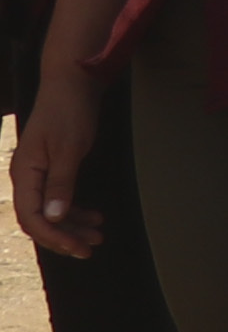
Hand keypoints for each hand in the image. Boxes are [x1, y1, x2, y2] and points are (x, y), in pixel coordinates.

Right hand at [12, 50, 102, 258]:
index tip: (77, 247)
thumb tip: (53, 217)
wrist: (72, 84)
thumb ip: (61, 183)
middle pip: (39, 219)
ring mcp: (39, 174)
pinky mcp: (52, 169)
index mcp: (25, 174)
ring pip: (51, 211)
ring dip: (72, 225)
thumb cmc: (70, 112)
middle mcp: (27, 177)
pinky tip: (94, 216)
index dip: (53, 236)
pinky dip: (75, 210)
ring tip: (98, 234)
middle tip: (91, 247)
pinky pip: (59, 198)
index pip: (31, 217)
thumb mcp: (69, 149)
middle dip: (64, 236)